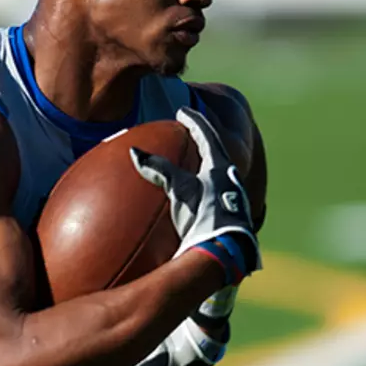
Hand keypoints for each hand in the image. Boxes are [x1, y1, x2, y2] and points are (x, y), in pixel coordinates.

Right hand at [130, 107, 259, 284]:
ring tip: (192, 163)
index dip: (194, 121)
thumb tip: (134, 151)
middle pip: (217, 152)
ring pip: (218, 173)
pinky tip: (193, 199)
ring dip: (204, 165)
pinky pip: (213, 195)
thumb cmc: (206, 217)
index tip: (183, 112)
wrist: (226, 253)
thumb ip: (158, 169)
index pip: (207, 135)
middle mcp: (230, 180)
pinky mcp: (227, 218)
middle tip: (190, 132)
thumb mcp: (180, 190)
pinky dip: (200, 189)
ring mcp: (231, 200)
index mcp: (222, 167)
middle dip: (204, 140)